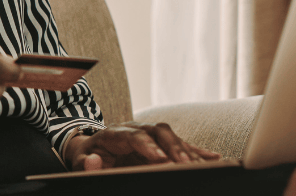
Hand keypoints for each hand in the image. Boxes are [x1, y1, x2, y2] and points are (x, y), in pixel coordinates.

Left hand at [64, 122, 221, 170]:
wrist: (92, 149)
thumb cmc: (88, 158)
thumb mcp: (80, 161)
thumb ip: (85, 164)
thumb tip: (92, 161)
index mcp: (116, 133)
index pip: (135, 136)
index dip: (148, 147)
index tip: (160, 160)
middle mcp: (135, 129)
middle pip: (158, 132)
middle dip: (172, 147)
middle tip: (183, 164)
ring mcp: (149, 134)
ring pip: (172, 137)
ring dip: (187, 151)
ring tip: (198, 167)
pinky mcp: (160, 143)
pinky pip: (181, 145)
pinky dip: (197, 151)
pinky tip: (214, 158)